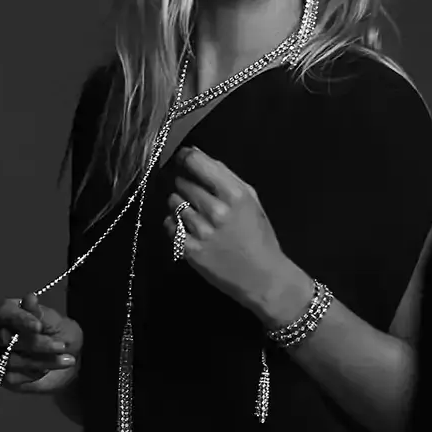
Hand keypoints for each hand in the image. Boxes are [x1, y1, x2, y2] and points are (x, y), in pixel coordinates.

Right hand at [0, 294, 83, 394]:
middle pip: (6, 338)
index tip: (38, 327)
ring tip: (66, 360)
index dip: (21, 320)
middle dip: (37, 344)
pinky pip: (12, 376)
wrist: (68, 361)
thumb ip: (41, 314)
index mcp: (9, 312)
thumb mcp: (57, 323)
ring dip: (41, 361)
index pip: (5, 312)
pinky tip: (46, 370)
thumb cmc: (61, 335)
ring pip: (11, 360)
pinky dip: (33, 374)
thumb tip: (29, 298)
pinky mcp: (3, 374)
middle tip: (62, 346)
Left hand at [162, 146, 289, 311]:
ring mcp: (200, 231)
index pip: (195, 163)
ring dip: (179, 204)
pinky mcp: (189, 249)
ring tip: (194, 213)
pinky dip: (174, 223)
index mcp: (234, 194)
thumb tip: (196, 153)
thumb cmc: (258, 235)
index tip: (182, 158)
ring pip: (173, 202)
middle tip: (195, 194)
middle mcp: (215, 210)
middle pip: (182, 182)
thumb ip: (225, 176)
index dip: (185, 157)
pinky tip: (188, 228)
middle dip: (185, 183)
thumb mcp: (251, 199)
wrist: (262, 277)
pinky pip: (168, 225)